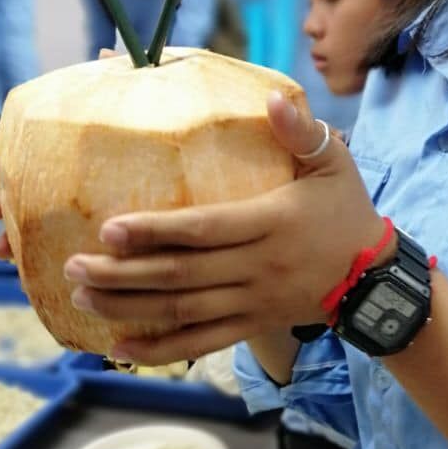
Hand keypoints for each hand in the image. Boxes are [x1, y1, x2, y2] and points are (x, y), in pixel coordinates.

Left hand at [61, 96, 387, 363]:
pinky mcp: (251, 326)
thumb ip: (302, 131)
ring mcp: (253, 302)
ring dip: (130, 306)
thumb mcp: (335, 163)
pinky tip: (119, 347)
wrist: (373, 278)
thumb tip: (270, 99)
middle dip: (124, 272)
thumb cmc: (347, 210)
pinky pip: (199, 343)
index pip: (206, 229)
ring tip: (82, 294)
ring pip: (183, 311)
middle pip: (182, 275)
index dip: (157, 230)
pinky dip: (158, 349)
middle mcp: (258, 267)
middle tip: (74, 264)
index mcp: (272, 222)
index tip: (110, 228)